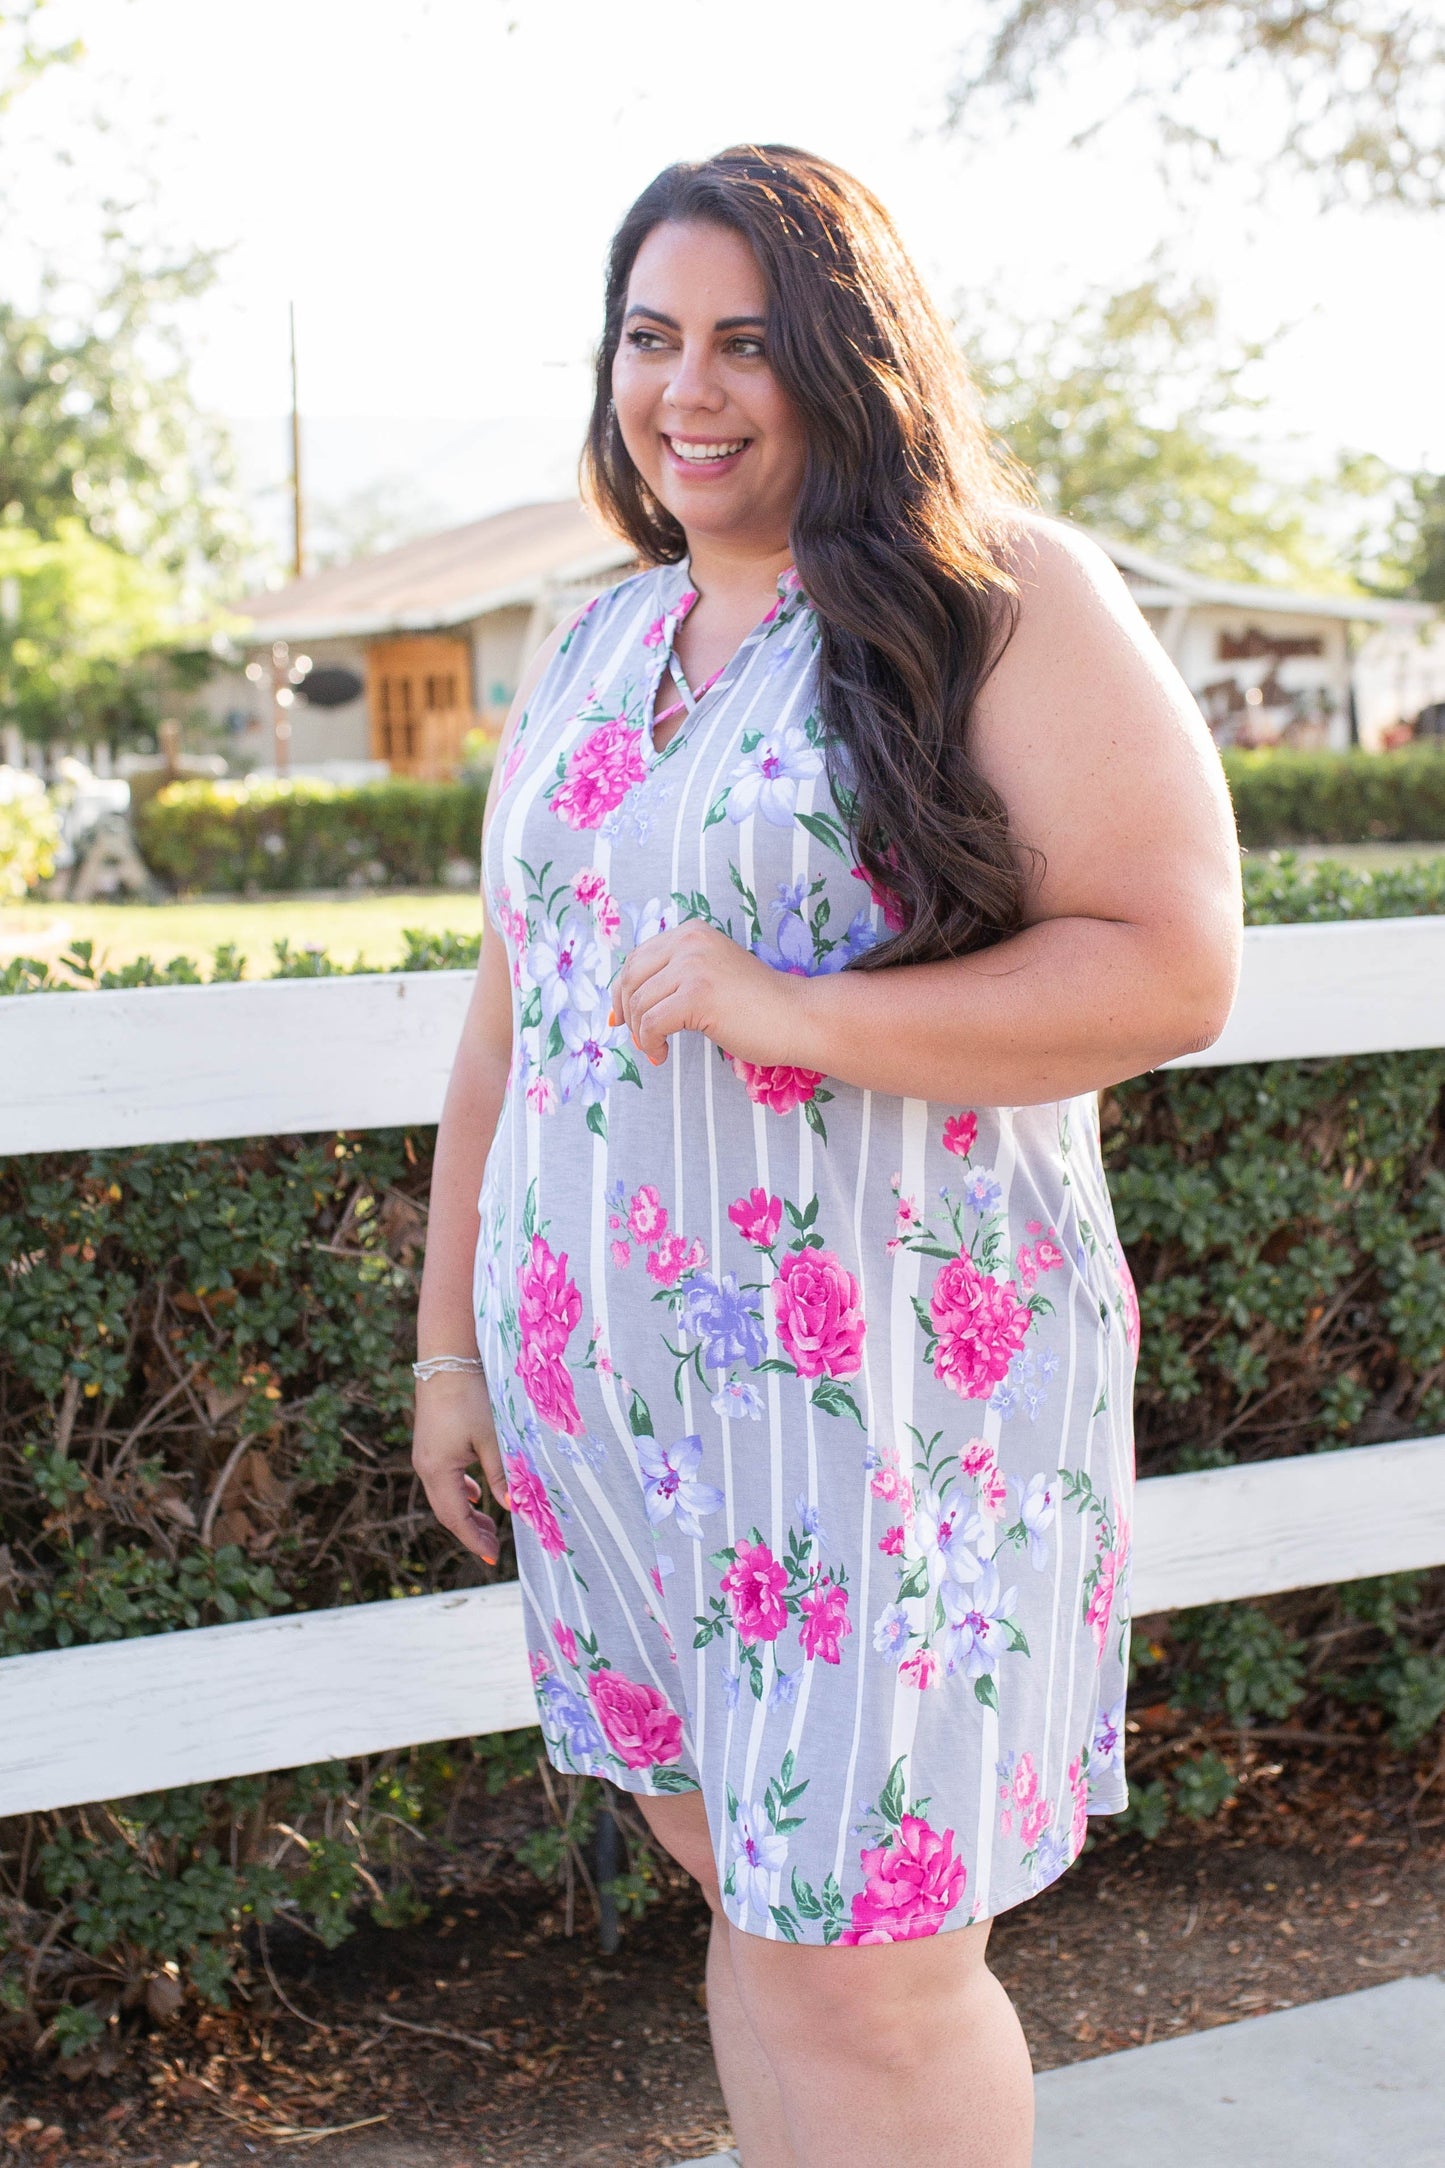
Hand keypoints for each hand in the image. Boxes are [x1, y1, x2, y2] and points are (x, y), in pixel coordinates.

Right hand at [411, 1370, 507, 1565]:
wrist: (446, 1362)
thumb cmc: (471, 1397)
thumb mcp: (492, 1438)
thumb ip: (501, 1474)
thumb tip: (511, 1507)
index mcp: (438, 1470)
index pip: (456, 1518)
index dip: (475, 1540)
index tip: (494, 1558)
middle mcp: (425, 1467)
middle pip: (447, 1511)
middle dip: (470, 1532)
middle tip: (495, 1549)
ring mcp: (425, 1456)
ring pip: (444, 1496)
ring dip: (466, 1513)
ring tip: (487, 1527)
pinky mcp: (429, 1445)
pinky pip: (443, 1480)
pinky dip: (460, 1493)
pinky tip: (475, 1495)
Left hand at [609, 921, 792, 1067]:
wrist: (797, 1017)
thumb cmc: (757, 1006)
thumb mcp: (710, 975)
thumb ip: (674, 977)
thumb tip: (621, 1009)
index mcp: (691, 932)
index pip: (636, 958)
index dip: (622, 991)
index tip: (622, 1018)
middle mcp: (689, 941)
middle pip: (631, 979)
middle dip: (627, 1014)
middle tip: (639, 1039)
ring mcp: (693, 966)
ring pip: (639, 1004)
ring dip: (641, 1034)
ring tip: (657, 1049)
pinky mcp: (697, 995)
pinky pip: (651, 1025)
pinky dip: (650, 1044)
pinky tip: (663, 1055)